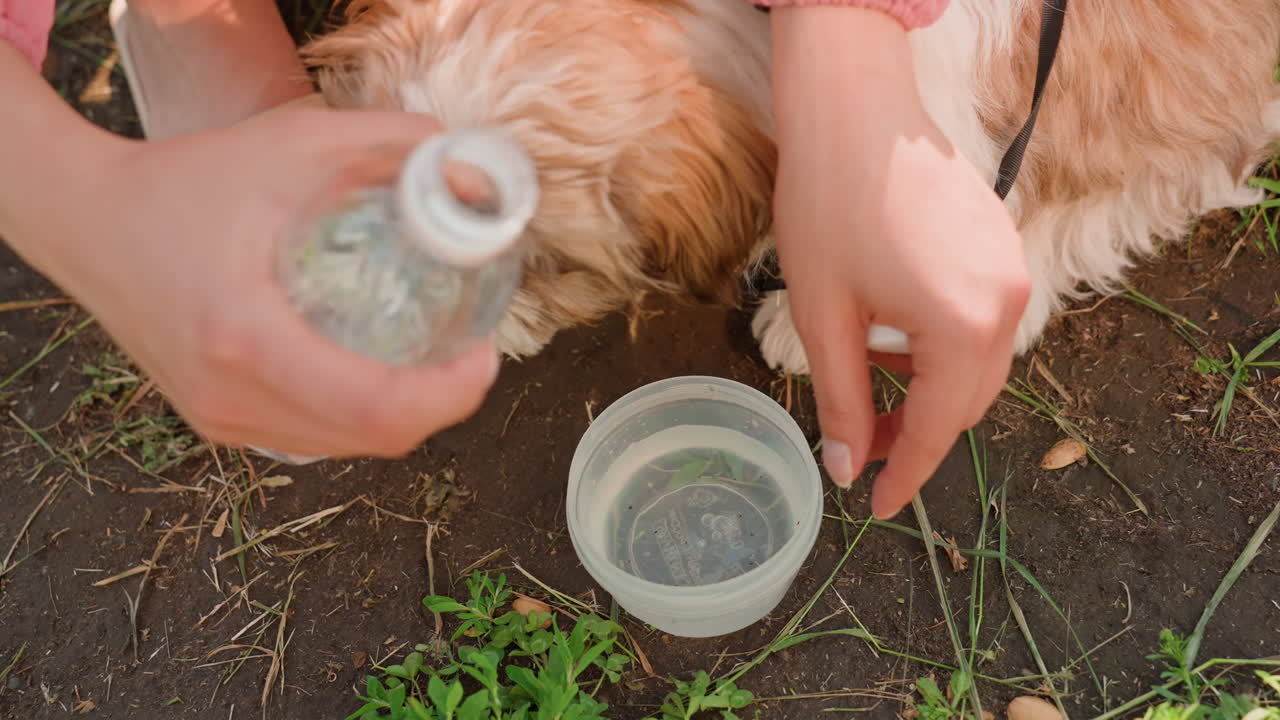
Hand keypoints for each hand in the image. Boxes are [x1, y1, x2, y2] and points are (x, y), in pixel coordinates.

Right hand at [10, 103, 499, 457]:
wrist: (88, 224)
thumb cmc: (185, 183)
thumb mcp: (294, 143)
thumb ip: (391, 145)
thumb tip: (472, 174)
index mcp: (247, 339)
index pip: (377, 410)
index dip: (449, 395)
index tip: (482, 352)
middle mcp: (232, 398)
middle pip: (374, 439)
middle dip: (441, 403)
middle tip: (469, 348)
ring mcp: (222, 422)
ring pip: (348, 447)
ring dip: (405, 413)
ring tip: (433, 356)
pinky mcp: (220, 424)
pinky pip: (316, 438)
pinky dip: (361, 415)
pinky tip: (378, 368)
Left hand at [770, 7, 1030, 518]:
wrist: (854, 108)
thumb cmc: (828, 204)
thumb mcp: (824, 316)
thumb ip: (842, 400)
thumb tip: (846, 467)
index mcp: (965, 324)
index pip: (939, 428)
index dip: (906, 474)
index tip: (876, 507)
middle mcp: (1008, 301)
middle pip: (969, 402)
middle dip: (916, 432)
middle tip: (859, 445)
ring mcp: (1013, 270)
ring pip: (980, 365)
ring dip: (930, 389)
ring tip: (870, 384)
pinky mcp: (1004, 247)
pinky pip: (984, 322)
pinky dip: (943, 347)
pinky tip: (894, 334)